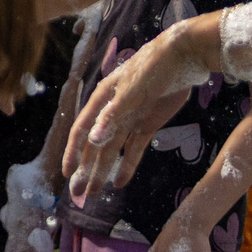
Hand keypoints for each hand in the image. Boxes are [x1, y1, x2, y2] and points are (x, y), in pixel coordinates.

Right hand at [63, 27, 209, 202]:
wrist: (184, 56)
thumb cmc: (154, 67)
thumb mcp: (134, 91)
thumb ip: (113, 115)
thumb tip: (93, 140)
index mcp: (102, 100)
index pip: (82, 130)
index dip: (73, 152)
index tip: (67, 174)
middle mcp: (111, 111)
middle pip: (95, 145)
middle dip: (86, 170)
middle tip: (79, 196)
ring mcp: (130, 118)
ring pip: (112, 149)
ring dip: (103, 170)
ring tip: (95, 193)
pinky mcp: (147, 123)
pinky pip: (134, 148)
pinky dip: (127, 165)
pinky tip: (120, 182)